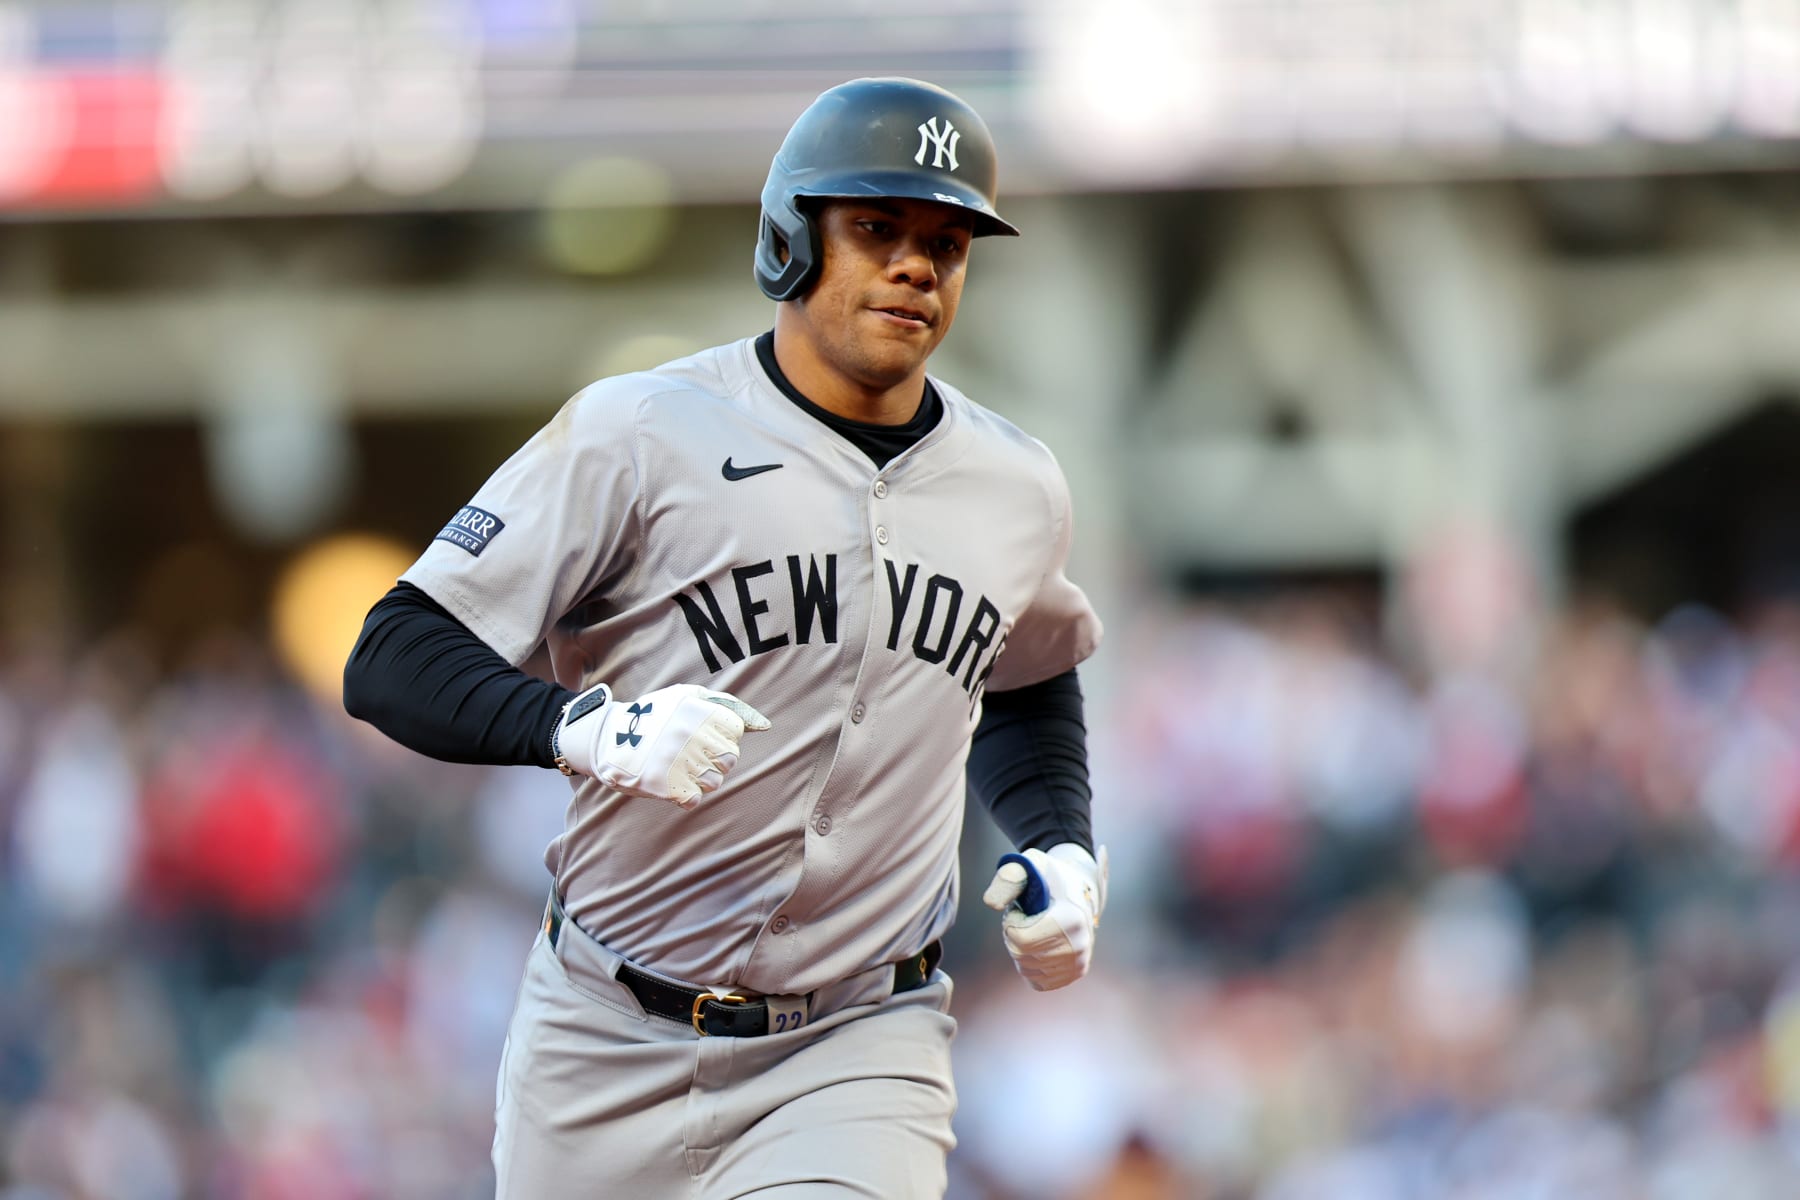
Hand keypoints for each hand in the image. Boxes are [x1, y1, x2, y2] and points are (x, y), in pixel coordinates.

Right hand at [552, 682, 770, 808]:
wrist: (607, 739)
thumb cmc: (656, 716)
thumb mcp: (687, 696)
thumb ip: (728, 705)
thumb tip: (764, 725)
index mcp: (696, 709)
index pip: (735, 733)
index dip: (722, 738)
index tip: (702, 736)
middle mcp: (689, 734)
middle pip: (729, 759)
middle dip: (714, 759)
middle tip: (690, 753)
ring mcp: (676, 760)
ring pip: (715, 782)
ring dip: (700, 778)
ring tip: (679, 767)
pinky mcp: (663, 785)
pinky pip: (694, 800)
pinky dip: (685, 795)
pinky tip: (671, 781)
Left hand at [982, 843, 1108, 990]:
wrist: (1078, 891)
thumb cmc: (1050, 878)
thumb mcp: (1031, 867)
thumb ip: (1008, 878)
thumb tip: (991, 903)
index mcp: (1070, 919)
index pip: (1020, 939)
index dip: (1011, 923)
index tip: (1022, 909)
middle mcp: (1079, 945)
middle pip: (1021, 954)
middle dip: (1014, 935)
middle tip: (1027, 919)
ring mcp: (1078, 962)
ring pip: (1026, 969)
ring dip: (1021, 950)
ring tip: (1036, 929)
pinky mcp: (1075, 974)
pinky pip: (1037, 980)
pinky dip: (1030, 965)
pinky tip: (1040, 946)